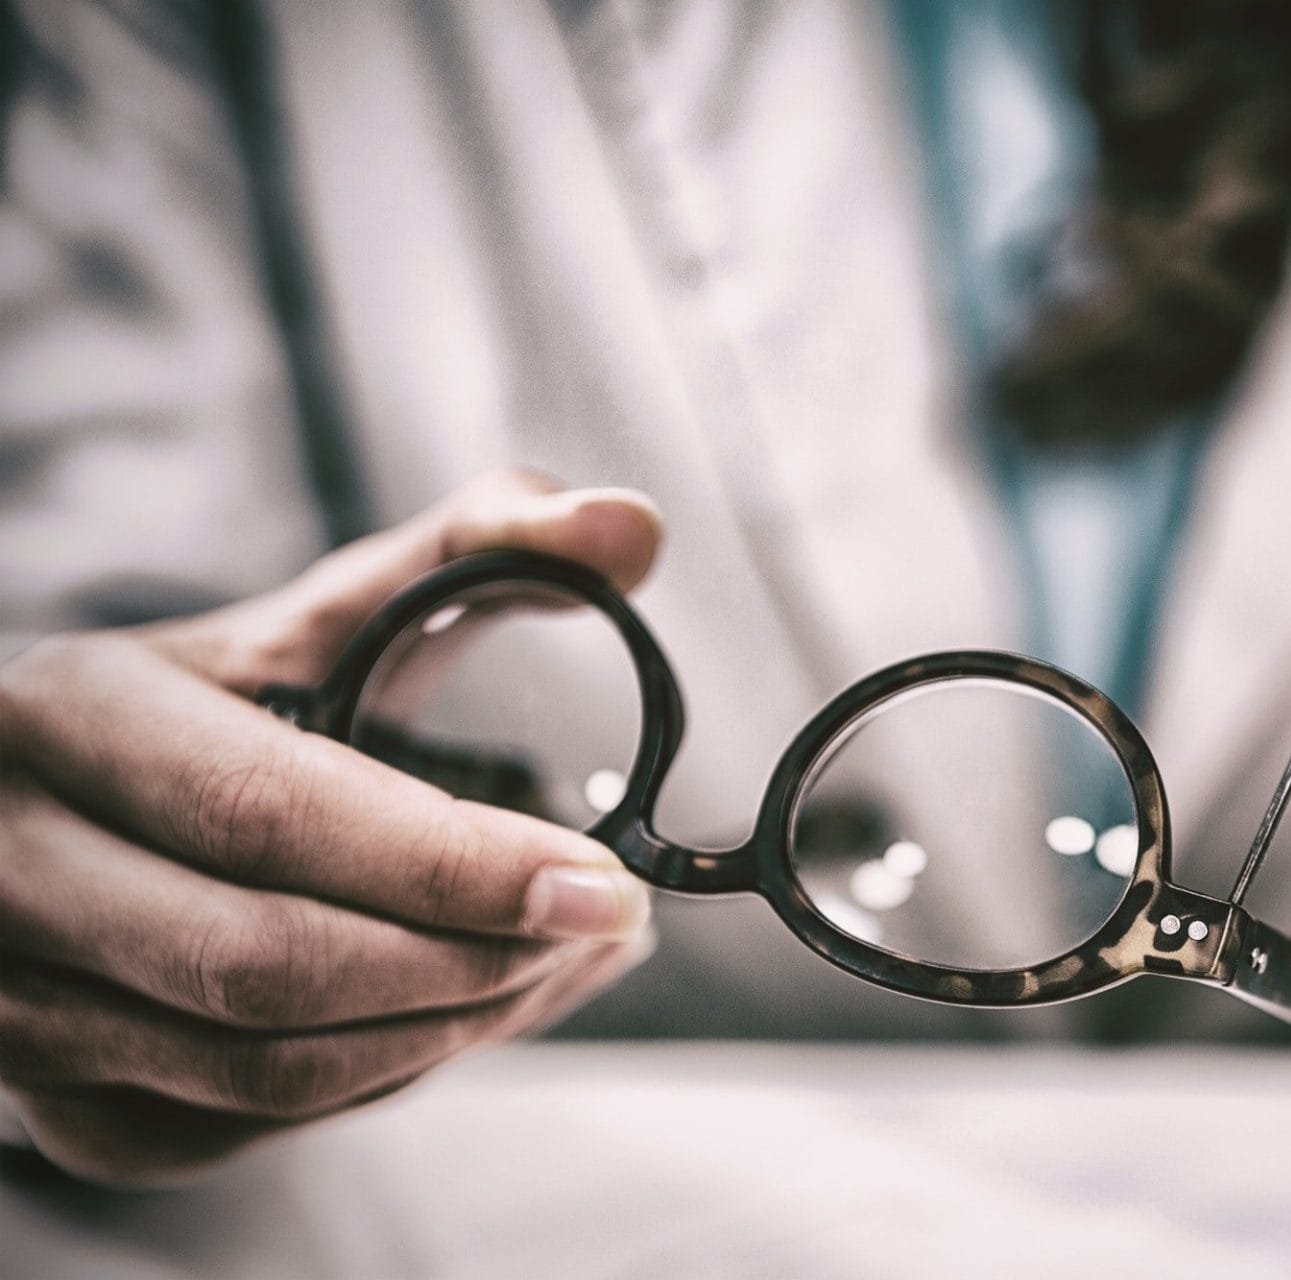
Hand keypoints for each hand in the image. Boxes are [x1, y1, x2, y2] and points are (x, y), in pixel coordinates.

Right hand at [0, 469, 661, 1184]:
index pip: (270, 811)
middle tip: (607, 927)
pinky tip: (466, 1014)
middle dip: (470, 962)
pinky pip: (250, 1125)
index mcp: (76, 716)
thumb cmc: (225, 701)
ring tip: (564, 964)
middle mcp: (12, 864)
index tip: (602, 884)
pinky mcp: (57, 1105)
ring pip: (263, 1067)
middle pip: (265, 964)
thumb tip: (630, 525)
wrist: (66, 806)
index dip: (449, 863)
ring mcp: (16, 1001)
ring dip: (448, 1032)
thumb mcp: (330, 608)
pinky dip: (386, 1081)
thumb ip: (486, 547)